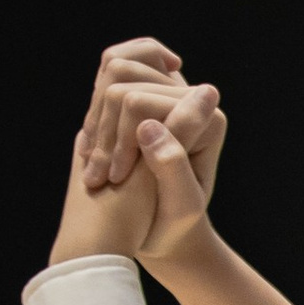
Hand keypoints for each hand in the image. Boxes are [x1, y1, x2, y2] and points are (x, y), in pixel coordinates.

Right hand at [58, 38, 226, 268]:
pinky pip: (107, 81)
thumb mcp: (180, 205)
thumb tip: (149, 126)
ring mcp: (168, 92)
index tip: (117, 177)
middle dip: (106, 129)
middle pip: (123, 81)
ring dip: (97, 124)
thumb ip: (172, 166)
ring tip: (96, 167)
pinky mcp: (147, 95)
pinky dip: (95, 118)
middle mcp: (192, 98)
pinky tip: (93, 154)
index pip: (140, 101)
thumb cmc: (175, 223)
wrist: (164, 229)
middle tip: (99, 175)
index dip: (121, 137)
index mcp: (210, 119)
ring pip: (111, 76)